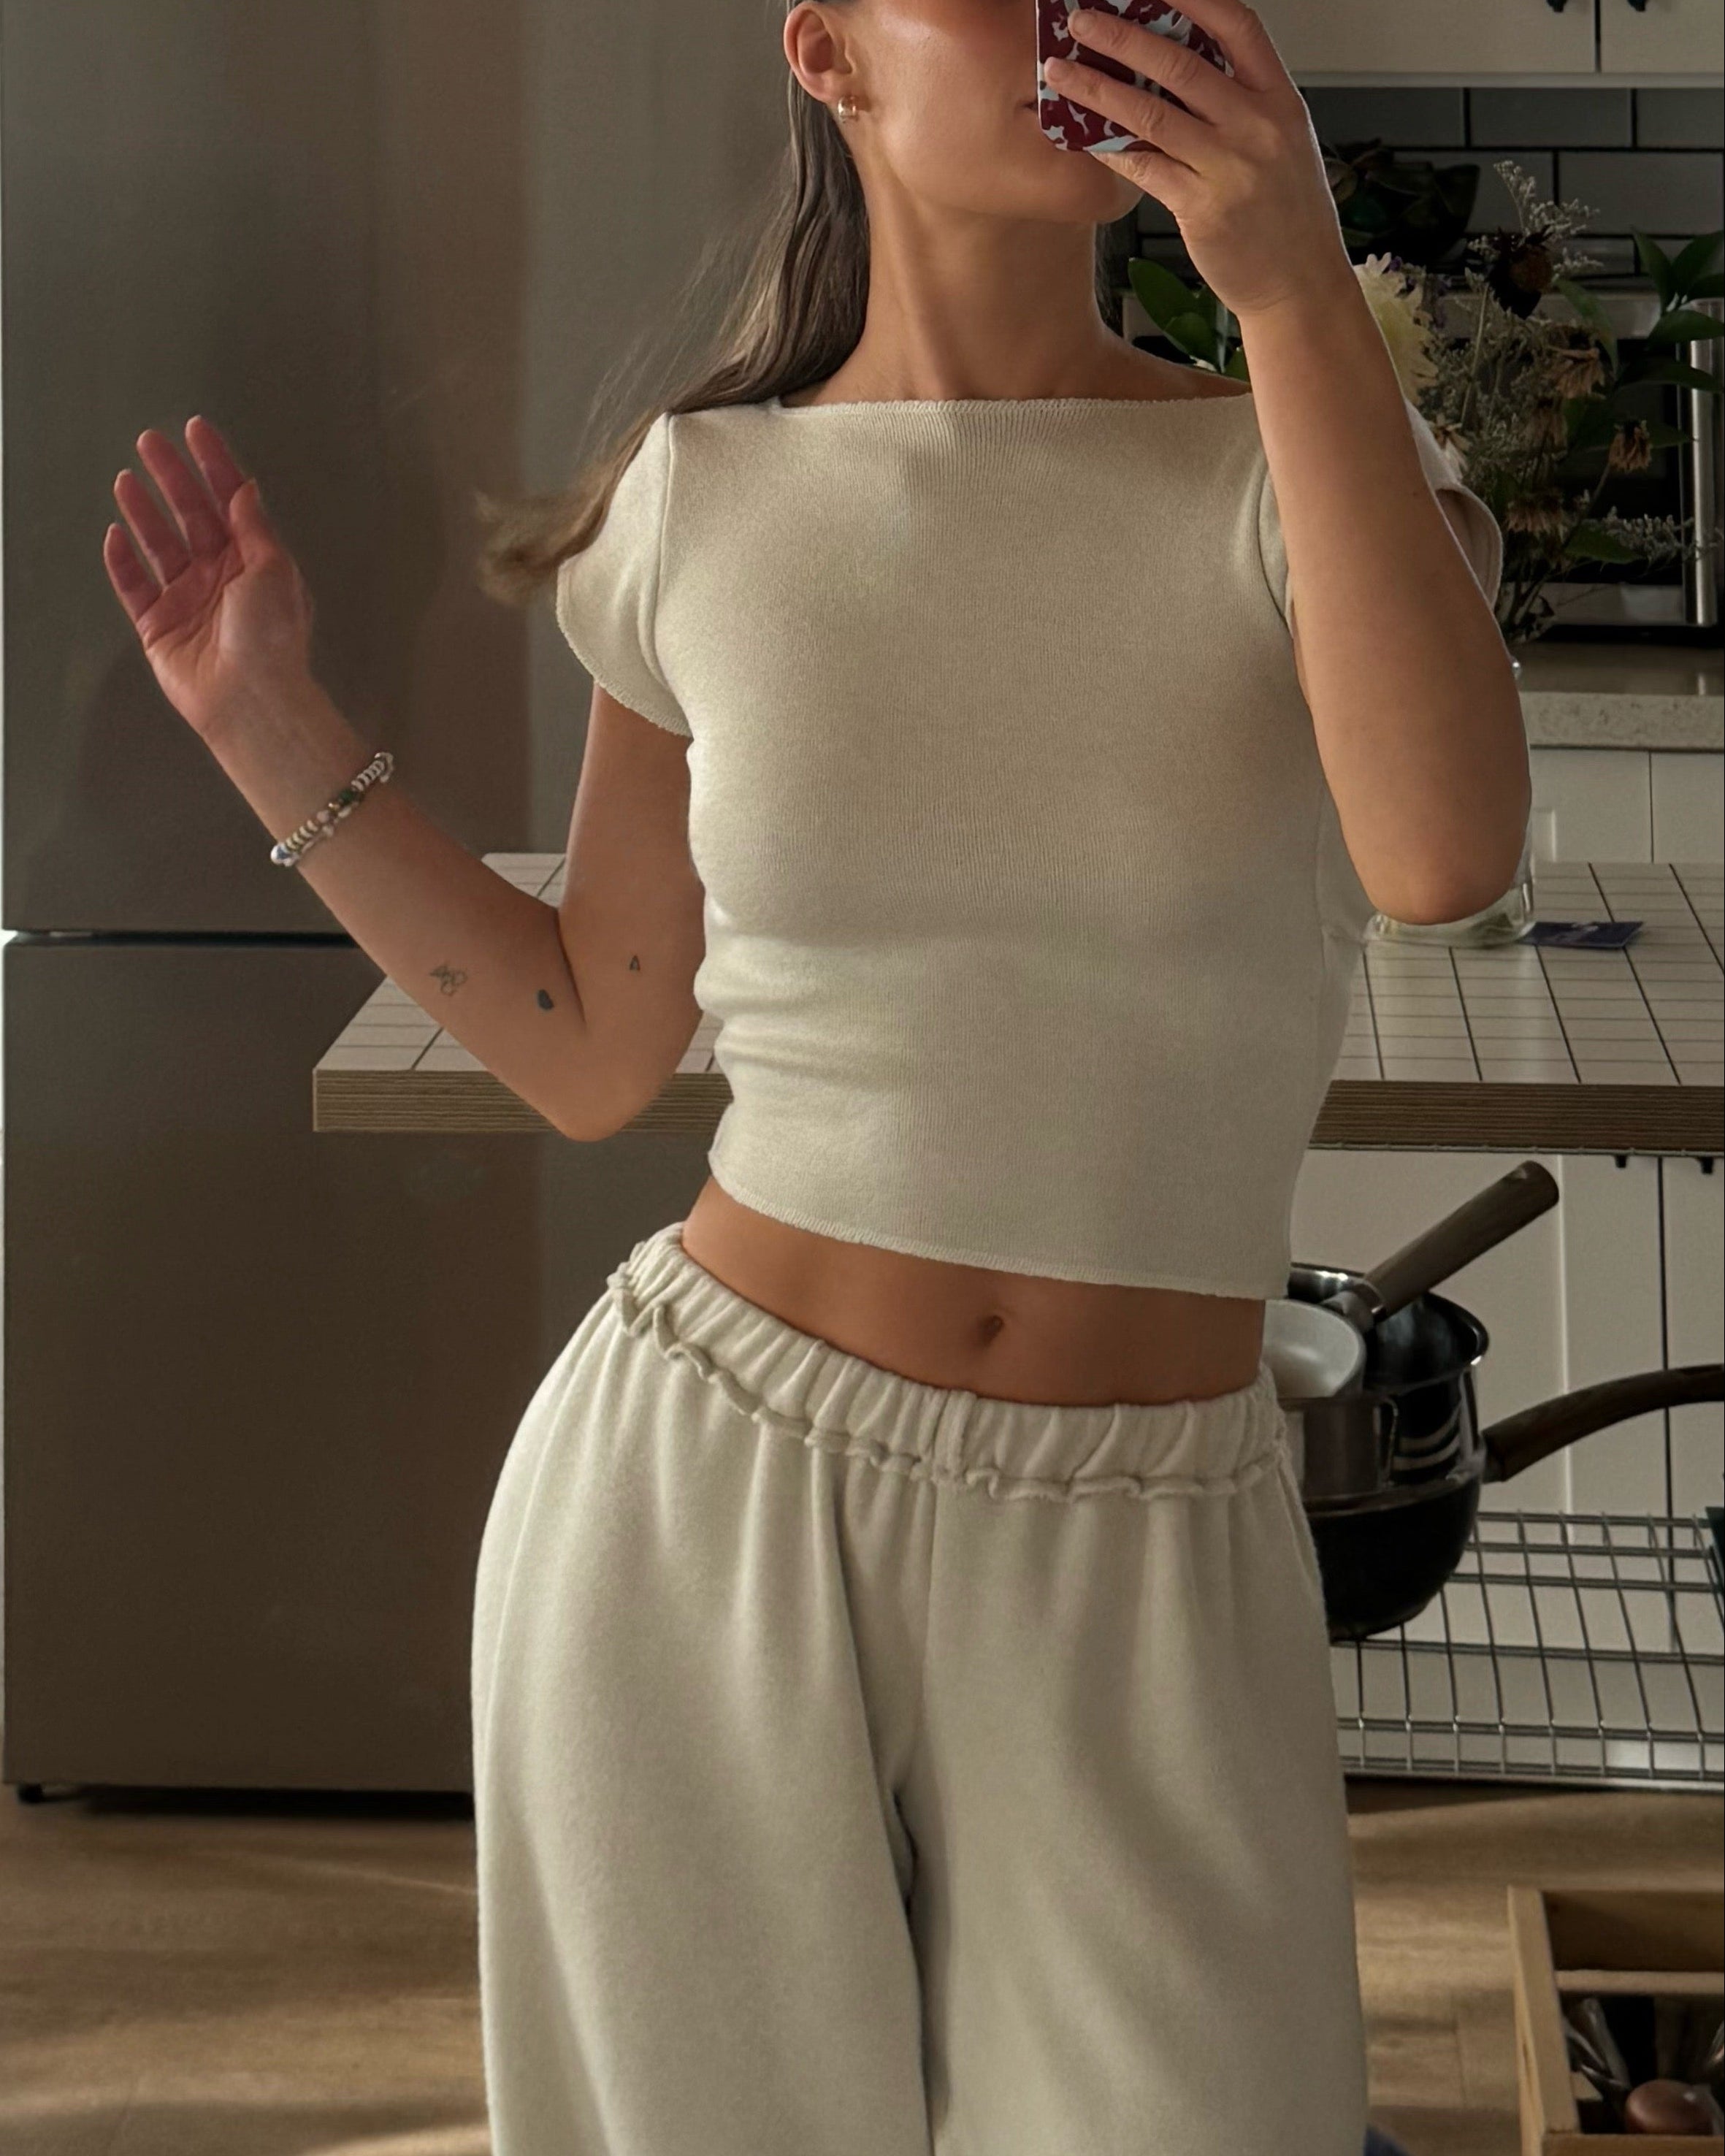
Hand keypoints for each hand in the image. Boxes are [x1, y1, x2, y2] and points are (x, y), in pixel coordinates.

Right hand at [103, 417, 318, 743]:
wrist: (252, 699)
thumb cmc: (272, 636)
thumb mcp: (273, 570)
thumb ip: (254, 526)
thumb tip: (245, 487)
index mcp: (254, 562)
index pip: (231, 502)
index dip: (215, 465)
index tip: (197, 430)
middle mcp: (221, 577)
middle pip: (192, 516)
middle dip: (172, 478)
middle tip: (150, 442)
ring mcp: (188, 601)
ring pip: (160, 545)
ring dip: (143, 511)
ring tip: (127, 479)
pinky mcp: (159, 627)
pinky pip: (135, 588)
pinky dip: (122, 562)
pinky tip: (113, 534)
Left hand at [1045, 0, 1353, 321]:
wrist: (1302, 285)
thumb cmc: (1288, 216)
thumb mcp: (1282, 142)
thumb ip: (1242, 103)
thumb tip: (1180, 69)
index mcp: (1281, 99)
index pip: (1238, 26)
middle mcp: (1258, 126)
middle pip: (1182, 63)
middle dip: (1123, 35)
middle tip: (1081, 19)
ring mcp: (1231, 168)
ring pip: (1153, 113)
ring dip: (1099, 89)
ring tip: (1060, 72)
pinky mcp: (1203, 209)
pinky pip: (1145, 168)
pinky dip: (1110, 148)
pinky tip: (1082, 134)